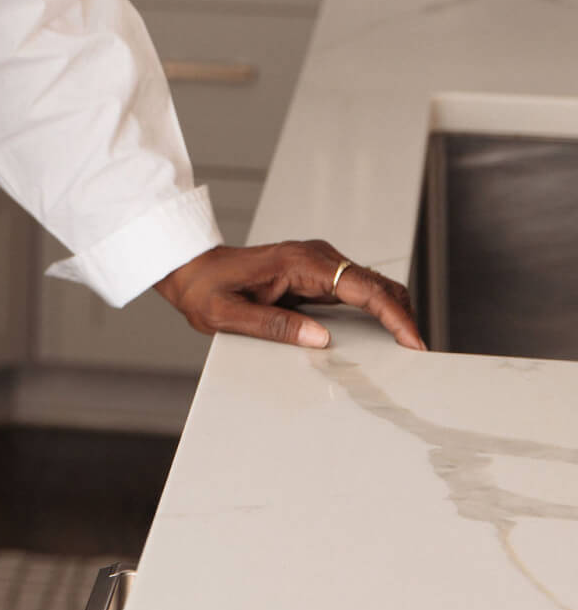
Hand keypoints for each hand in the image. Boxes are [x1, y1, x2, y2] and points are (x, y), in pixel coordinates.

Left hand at [154, 239, 425, 351]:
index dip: (393, 315)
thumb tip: (319, 339)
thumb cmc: (204, 289)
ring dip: (392, 313)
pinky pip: (354, 290)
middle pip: (376, 284)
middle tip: (418, 351)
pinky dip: (374, 310)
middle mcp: (316, 257)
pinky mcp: (314, 274)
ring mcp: (317, 264)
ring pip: (370, 286)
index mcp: (300, 263)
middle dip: (402, 316)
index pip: (362, 287)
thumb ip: (274, 326)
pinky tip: (381, 333)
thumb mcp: (228, 315)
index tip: (412, 340)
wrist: (190, 269)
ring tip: (406, 346)